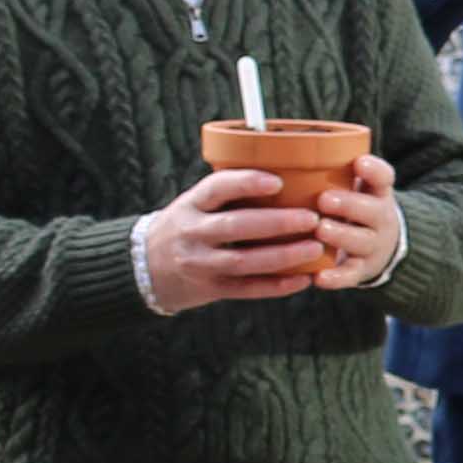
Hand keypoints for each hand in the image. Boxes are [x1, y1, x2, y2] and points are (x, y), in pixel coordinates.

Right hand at [139, 165, 328, 309]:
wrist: (146, 266)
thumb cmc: (187, 226)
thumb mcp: (195, 204)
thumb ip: (228, 193)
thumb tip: (288, 173)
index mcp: (191, 204)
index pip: (216, 188)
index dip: (246, 183)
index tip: (278, 181)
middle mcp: (192, 233)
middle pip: (235, 227)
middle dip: (277, 222)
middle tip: (312, 217)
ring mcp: (200, 264)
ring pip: (244, 261)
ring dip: (284, 255)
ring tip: (316, 247)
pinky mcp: (211, 289)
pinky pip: (247, 289)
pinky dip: (277, 286)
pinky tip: (304, 278)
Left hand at [306, 157, 404, 287]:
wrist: (380, 247)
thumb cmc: (352, 208)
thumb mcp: (354, 187)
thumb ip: (330, 170)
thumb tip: (277, 144)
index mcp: (376, 193)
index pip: (383, 178)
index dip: (374, 171)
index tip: (359, 162)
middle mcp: (379, 218)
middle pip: (372, 211)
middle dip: (349, 204)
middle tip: (324, 199)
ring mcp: (372, 245)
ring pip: (361, 241)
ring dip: (341, 235)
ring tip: (321, 230)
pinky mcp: (361, 271)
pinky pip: (350, 276)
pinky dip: (336, 278)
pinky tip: (318, 278)